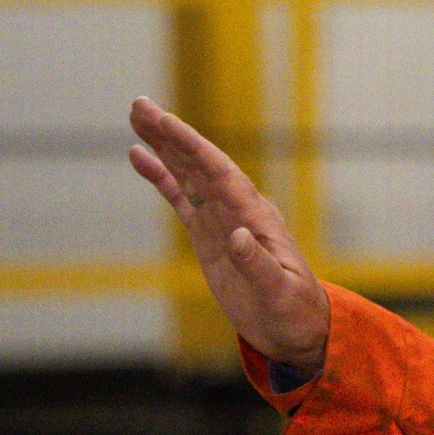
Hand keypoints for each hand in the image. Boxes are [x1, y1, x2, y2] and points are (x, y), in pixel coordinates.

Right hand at [126, 96, 329, 371]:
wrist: (297, 329)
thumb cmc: (294, 311)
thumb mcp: (279, 294)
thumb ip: (257, 266)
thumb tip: (237, 236)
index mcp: (256, 218)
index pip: (220, 173)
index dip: (193, 147)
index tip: (166, 122)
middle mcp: (239, 210)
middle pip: (200, 164)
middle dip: (171, 135)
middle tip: (139, 105)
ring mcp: (223, 221)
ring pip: (188, 175)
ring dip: (164, 146)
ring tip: (136, 117)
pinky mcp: (210, 236)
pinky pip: (182, 200)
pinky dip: (161, 178)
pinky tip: (140, 157)